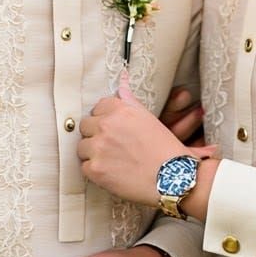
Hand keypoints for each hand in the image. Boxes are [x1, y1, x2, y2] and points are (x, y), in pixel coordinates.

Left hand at [79, 75, 215, 204]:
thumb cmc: (166, 150)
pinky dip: (96, 172)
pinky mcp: (95, 169)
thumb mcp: (149, 118)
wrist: (173, 178)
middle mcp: (106, 125)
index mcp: (120, 110)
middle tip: (113, 147)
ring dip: (93, 154)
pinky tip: (112, 173)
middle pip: (85, 126)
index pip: (98, 108)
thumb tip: (122, 78)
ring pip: (82, 147)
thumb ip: (129, 99)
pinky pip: (85, 167)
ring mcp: (99, 147)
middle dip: (96, 136)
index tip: (115, 130)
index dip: (105, 120)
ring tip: (112, 161)